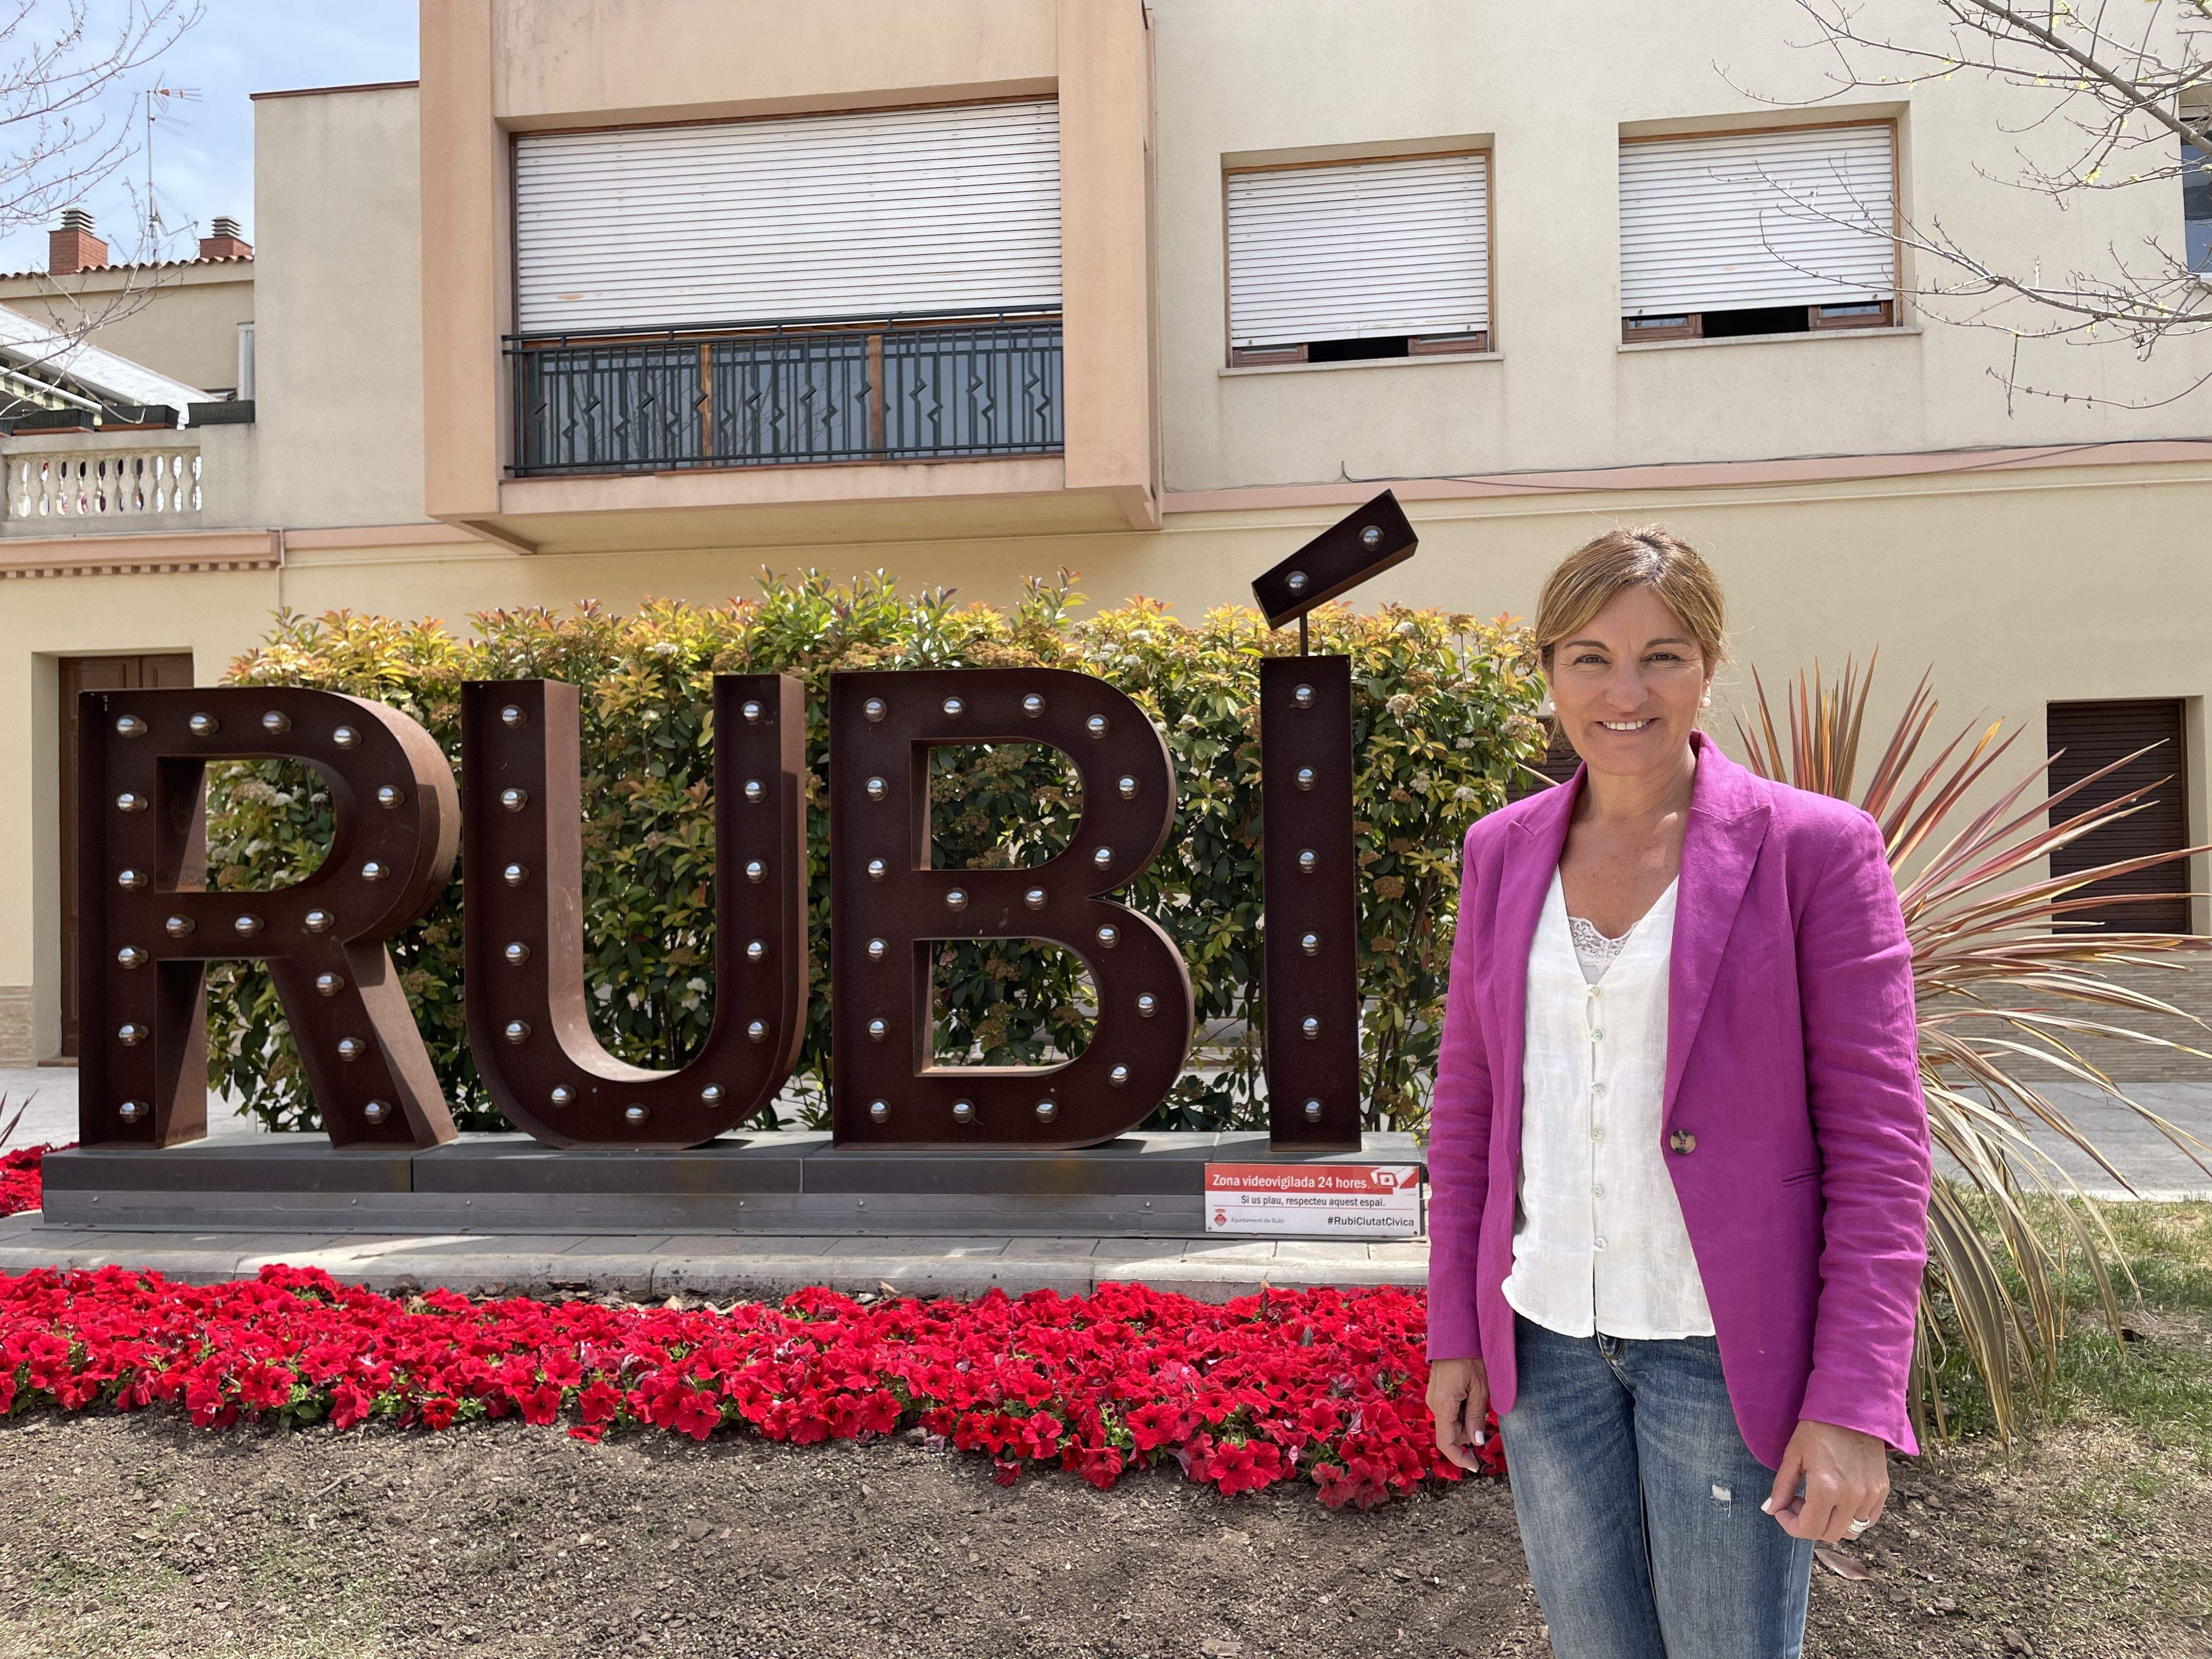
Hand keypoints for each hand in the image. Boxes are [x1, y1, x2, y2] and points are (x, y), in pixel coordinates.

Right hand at [1427, 1356, 1490, 1471]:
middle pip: (1451, 1432)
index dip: (1459, 1458)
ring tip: (1479, 1397)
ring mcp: (1433, 1398)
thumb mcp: (1480, 1389)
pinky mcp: (1436, 1392)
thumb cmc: (1470, 1358)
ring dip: (1466, 1419)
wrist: (1456, 1334)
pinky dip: (1461, 1411)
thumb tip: (1475, 1442)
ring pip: (1451, 1422)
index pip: (1446, 1442)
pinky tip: (1471, 1394)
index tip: (1475, 1466)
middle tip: (1486, 1414)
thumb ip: (1476, 1417)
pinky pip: (1449, 1410)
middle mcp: (1434, 1404)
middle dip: (1469, 1432)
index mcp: (1443, 1405)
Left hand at [1764, 1418, 1888, 1541]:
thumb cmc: (1818, 1428)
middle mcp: (1851, 1497)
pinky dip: (1851, 1518)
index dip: (1791, 1526)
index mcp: (1826, 1488)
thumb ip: (1782, 1487)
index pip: (1809, 1529)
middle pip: (1830, 1534)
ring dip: (1831, 1524)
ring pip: (1851, 1531)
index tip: (1783, 1512)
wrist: (1851, 1409)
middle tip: (1799, 1502)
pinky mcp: (1882, 1490)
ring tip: (1820, 1501)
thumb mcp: (1793, 1455)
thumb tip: (1770, 1510)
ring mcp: (1870, 1495)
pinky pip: (1868, 1519)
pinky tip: (1839, 1500)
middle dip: (1809, 1525)